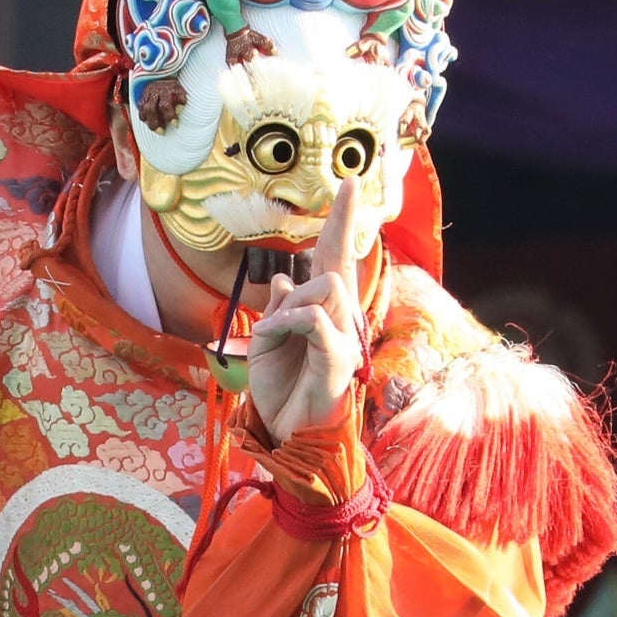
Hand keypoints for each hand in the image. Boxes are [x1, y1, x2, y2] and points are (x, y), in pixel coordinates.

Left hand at [243, 182, 367, 441]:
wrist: (287, 432)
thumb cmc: (281, 388)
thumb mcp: (269, 339)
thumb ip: (280, 307)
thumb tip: (284, 275)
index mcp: (324, 311)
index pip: (336, 257)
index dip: (342, 221)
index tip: (347, 184)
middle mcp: (342, 320)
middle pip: (333, 266)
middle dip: (303, 275)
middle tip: (274, 324)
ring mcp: (344, 338)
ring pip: (323, 288)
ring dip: (286, 309)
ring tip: (271, 339)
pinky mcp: (339, 359)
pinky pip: (315, 318)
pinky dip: (288, 323)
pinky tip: (274, 341)